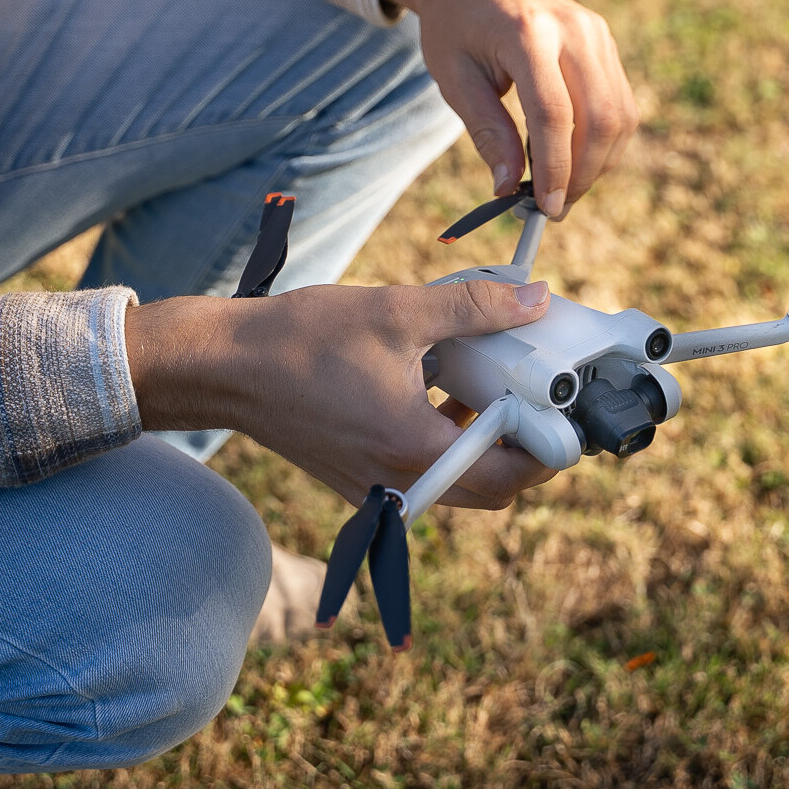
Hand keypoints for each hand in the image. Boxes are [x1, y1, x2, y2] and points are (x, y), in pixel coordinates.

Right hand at [125, 278, 555, 507]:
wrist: (223, 368)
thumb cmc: (301, 340)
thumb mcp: (397, 311)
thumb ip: (474, 307)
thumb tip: (536, 299)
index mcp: (413, 448)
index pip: (509, 473)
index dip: (549, 446)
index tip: (566, 407)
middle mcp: (398, 482)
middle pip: (491, 489)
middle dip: (526, 450)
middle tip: (541, 400)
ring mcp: (376, 487)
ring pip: (459, 484)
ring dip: (488, 445)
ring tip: (501, 388)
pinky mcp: (360, 478)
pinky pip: (425, 474)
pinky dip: (450, 442)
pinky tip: (450, 390)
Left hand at [382, 0, 638, 216]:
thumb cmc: (453, 25)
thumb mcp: (455, 80)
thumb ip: (487, 133)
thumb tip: (509, 188)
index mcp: (528, 33)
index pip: (554, 115)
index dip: (554, 169)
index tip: (546, 208)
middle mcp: (573, 28)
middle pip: (600, 118)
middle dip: (583, 174)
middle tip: (555, 207)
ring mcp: (596, 31)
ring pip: (620, 115)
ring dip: (598, 162)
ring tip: (563, 186)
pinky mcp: (604, 39)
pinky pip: (620, 102)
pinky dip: (604, 140)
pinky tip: (574, 156)